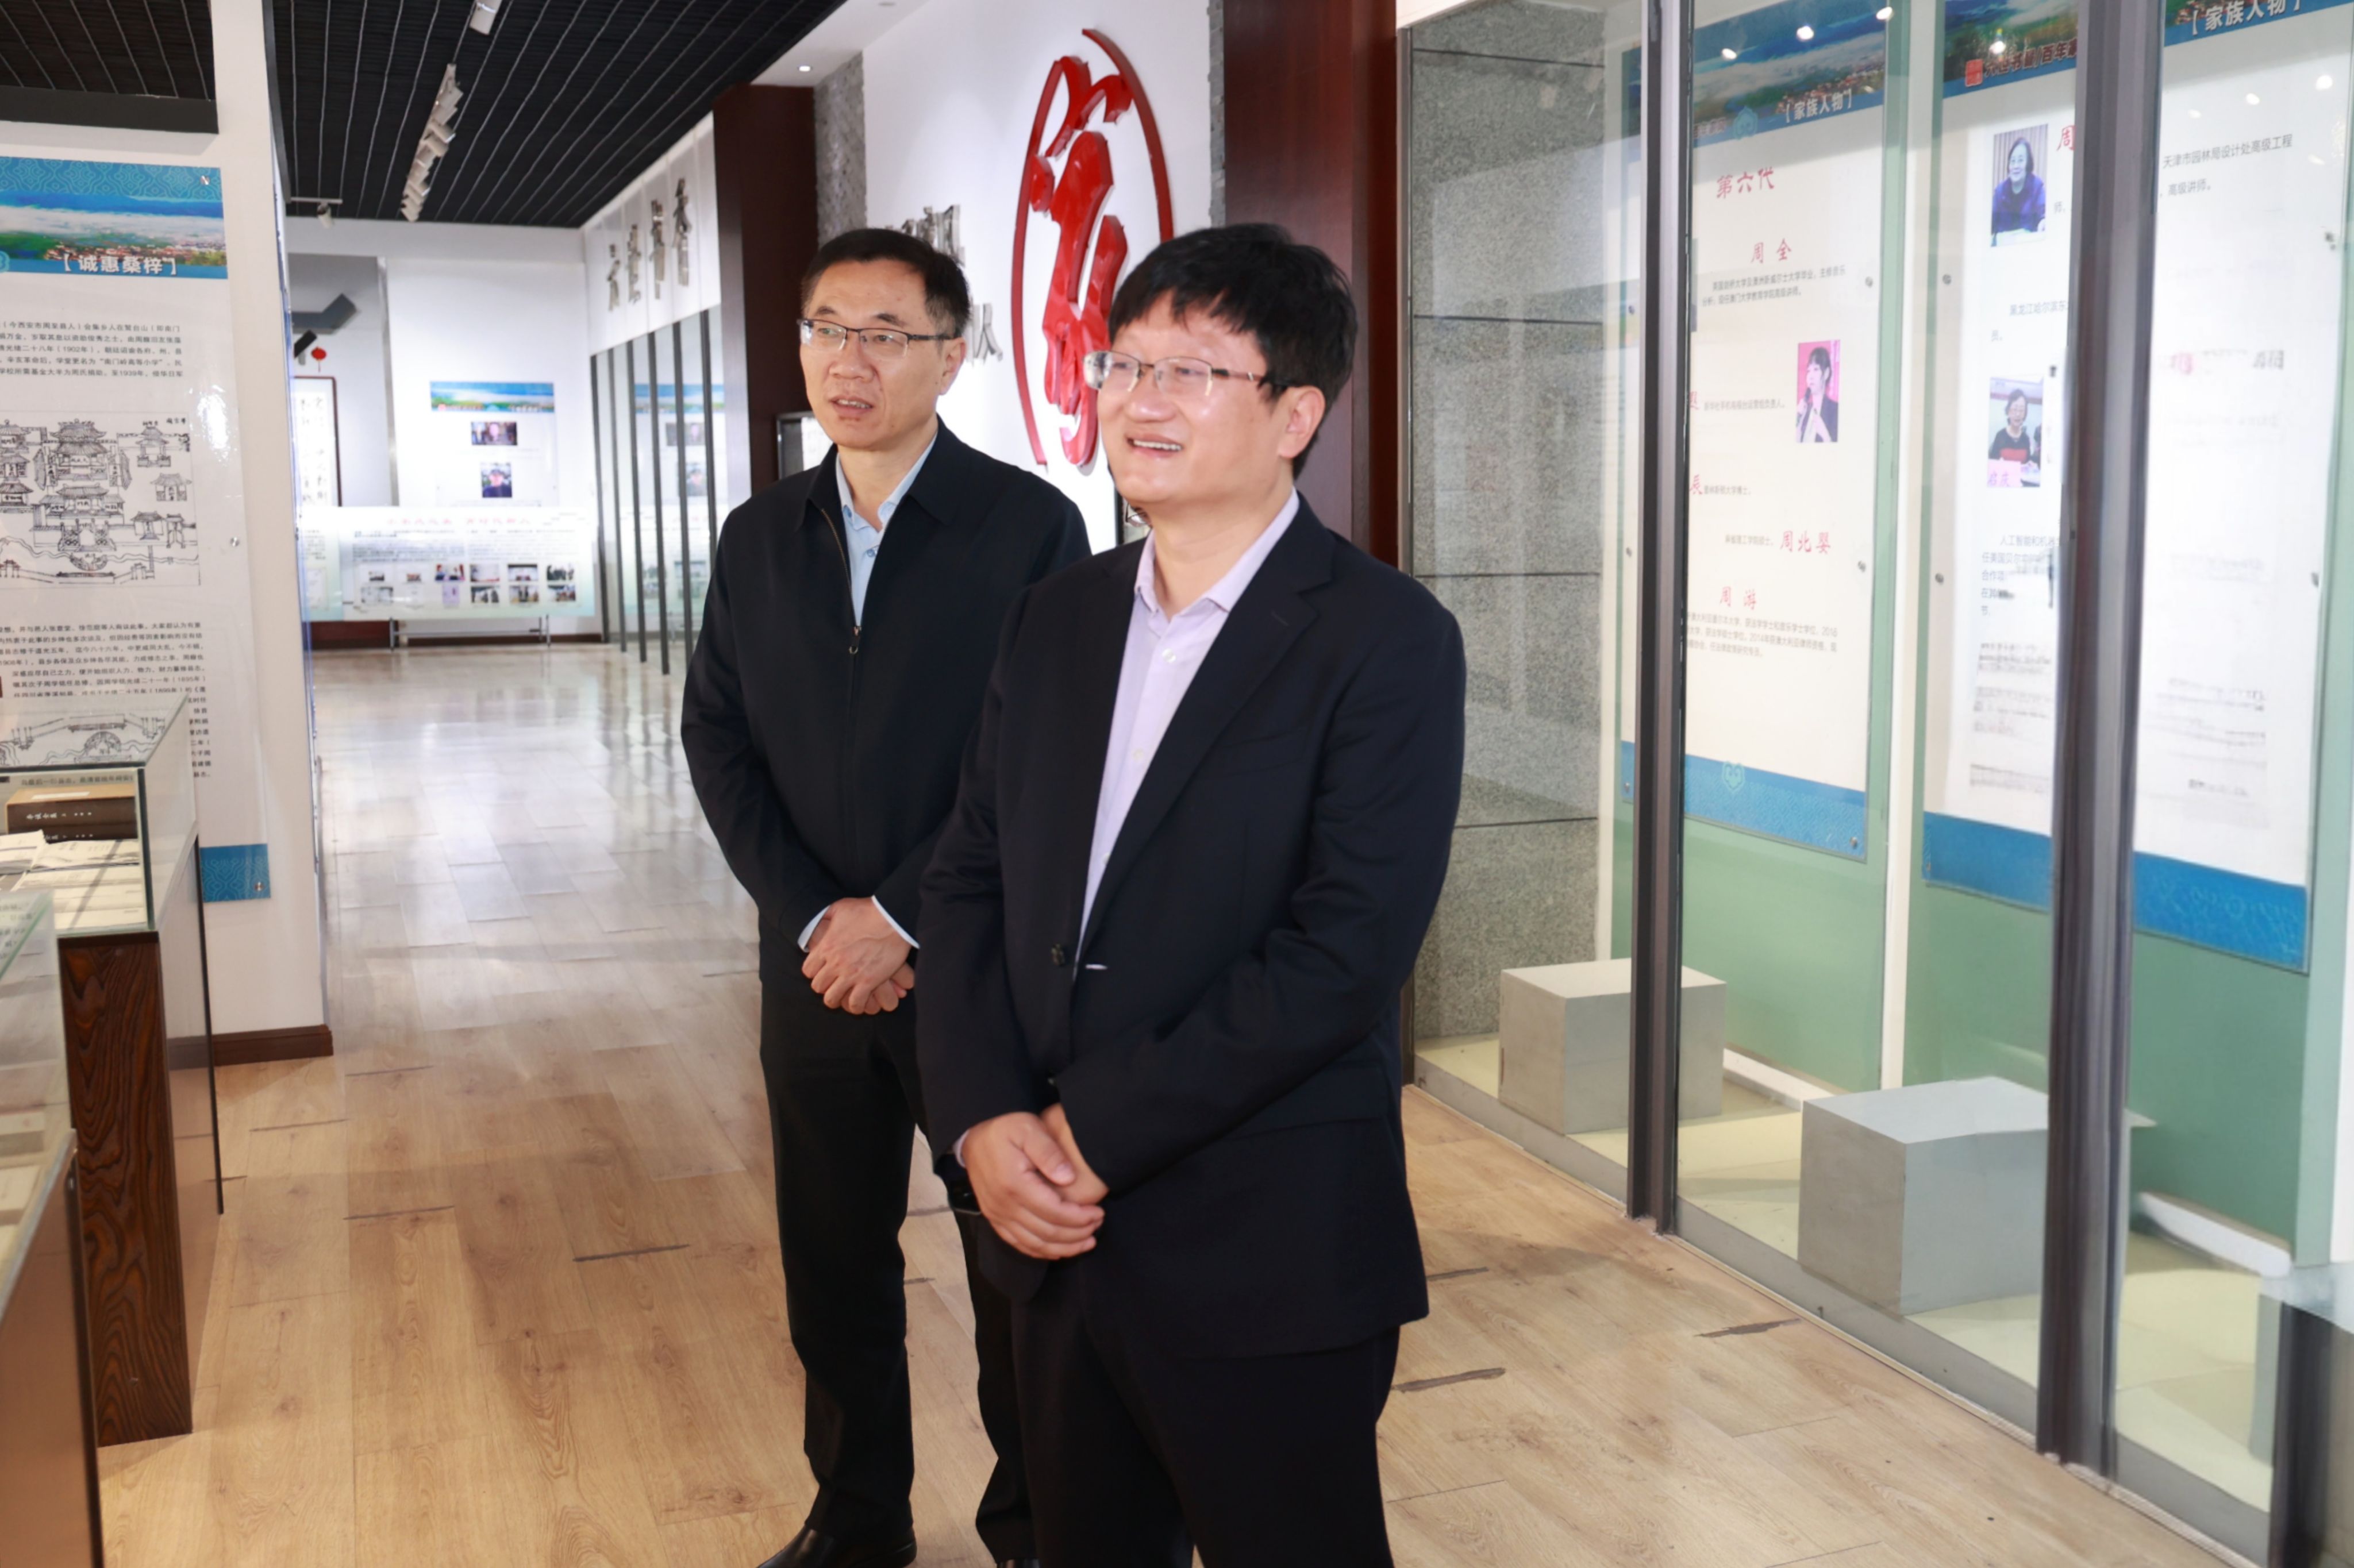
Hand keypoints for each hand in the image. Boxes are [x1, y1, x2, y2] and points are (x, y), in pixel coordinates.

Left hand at [803, 899, 912, 1012]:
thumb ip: (826, 914)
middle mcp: (835, 963)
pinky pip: (855, 1003)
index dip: (815, 973)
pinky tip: (860, 1001)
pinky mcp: (869, 982)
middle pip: (818, 987)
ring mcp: (851, 974)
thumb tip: (822, 918)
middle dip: (825, 987)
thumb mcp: (840, 907)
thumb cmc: (868, 910)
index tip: (823, 971)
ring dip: (837, 999)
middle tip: (834, 984)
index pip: (808, 971)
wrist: (893, 918)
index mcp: (826, 947)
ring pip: (832, 999)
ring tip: (845, 996)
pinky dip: (856, 1006)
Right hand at [963, 1111, 1103, 1259]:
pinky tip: (1058, 1250)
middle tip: (1097, 1227)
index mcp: (1014, 1184)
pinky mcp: (994, 1218)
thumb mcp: (1029, 1129)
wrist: (974, 1135)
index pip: (1054, 1212)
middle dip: (1076, 1235)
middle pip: (1046, 1232)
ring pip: (1033, 1244)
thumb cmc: (1005, 1129)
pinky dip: (1040, 1251)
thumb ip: (1049, 1152)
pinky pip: (1018, 1243)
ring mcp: (996, 1214)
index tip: (1098, 1213)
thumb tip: (1068, 1178)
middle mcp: (1003, 1205)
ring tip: (1085, 1243)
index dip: (1080, 1218)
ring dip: (1062, 1248)